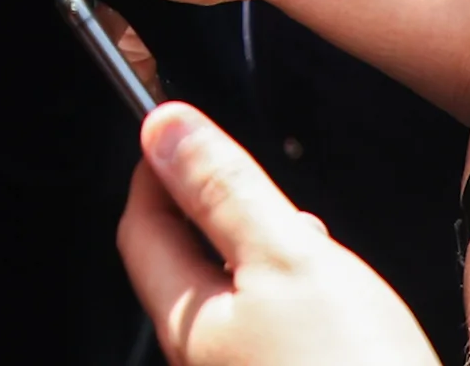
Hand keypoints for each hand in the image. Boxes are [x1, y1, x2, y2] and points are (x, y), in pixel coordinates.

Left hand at [117, 103, 440, 365]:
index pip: (140, 227)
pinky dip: (285, 300)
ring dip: (256, 255)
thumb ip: (223, 189)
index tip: (180, 127)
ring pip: (228, 300)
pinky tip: (330, 304)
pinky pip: (262, 334)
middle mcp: (201, 358)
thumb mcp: (287, 256)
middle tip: (246, 175)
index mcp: (186, 319)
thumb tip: (165, 130)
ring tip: (301, 237)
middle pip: (181, 265)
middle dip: (211, 211)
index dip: (158, 168)